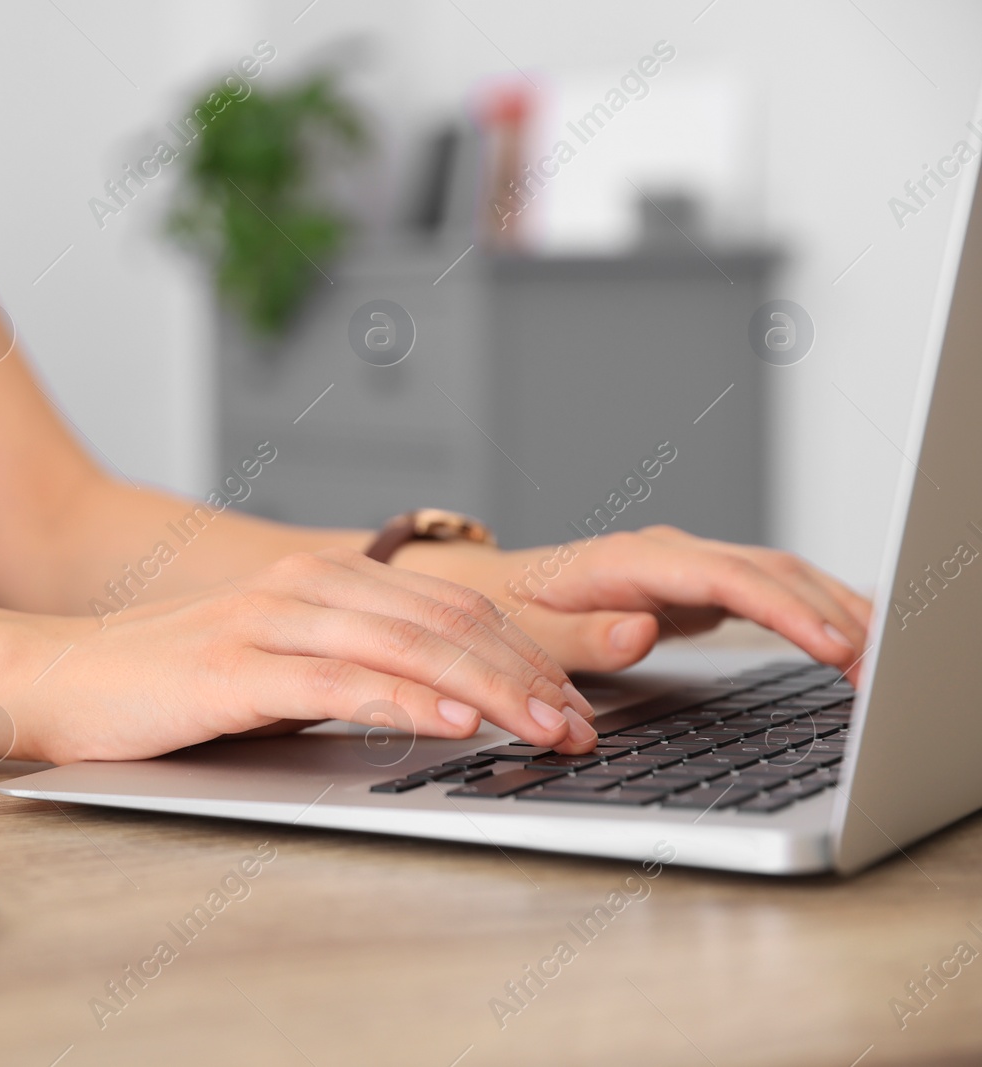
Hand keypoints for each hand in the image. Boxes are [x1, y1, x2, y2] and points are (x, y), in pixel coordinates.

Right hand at [12, 548, 598, 763]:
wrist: (60, 676)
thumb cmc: (170, 680)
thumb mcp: (279, 665)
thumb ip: (351, 668)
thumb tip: (443, 704)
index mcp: (324, 580)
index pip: (451, 610)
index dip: (525, 653)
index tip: (575, 700)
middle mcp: (305, 586)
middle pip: (446, 622)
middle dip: (528, 674)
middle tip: (582, 723)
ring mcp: (268, 621)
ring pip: (407, 645)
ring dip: (490, 690)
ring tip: (547, 727)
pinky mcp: (233, 667)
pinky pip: (338, 680)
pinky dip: (404, 700)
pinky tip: (451, 723)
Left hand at [396, 525, 871, 681]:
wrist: (497, 589)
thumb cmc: (510, 610)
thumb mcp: (529, 630)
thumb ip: (582, 634)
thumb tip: (642, 629)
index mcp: (631, 561)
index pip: (727, 578)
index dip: (785, 611)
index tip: (832, 648)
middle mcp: (669, 554)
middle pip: (771, 572)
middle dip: (833, 614)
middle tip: (882, 672)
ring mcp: (689, 567)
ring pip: (782, 577)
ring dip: (837, 612)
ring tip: (884, 664)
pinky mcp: (700, 586)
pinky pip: (773, 593)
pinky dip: (818, 614)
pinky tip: (853, 642)